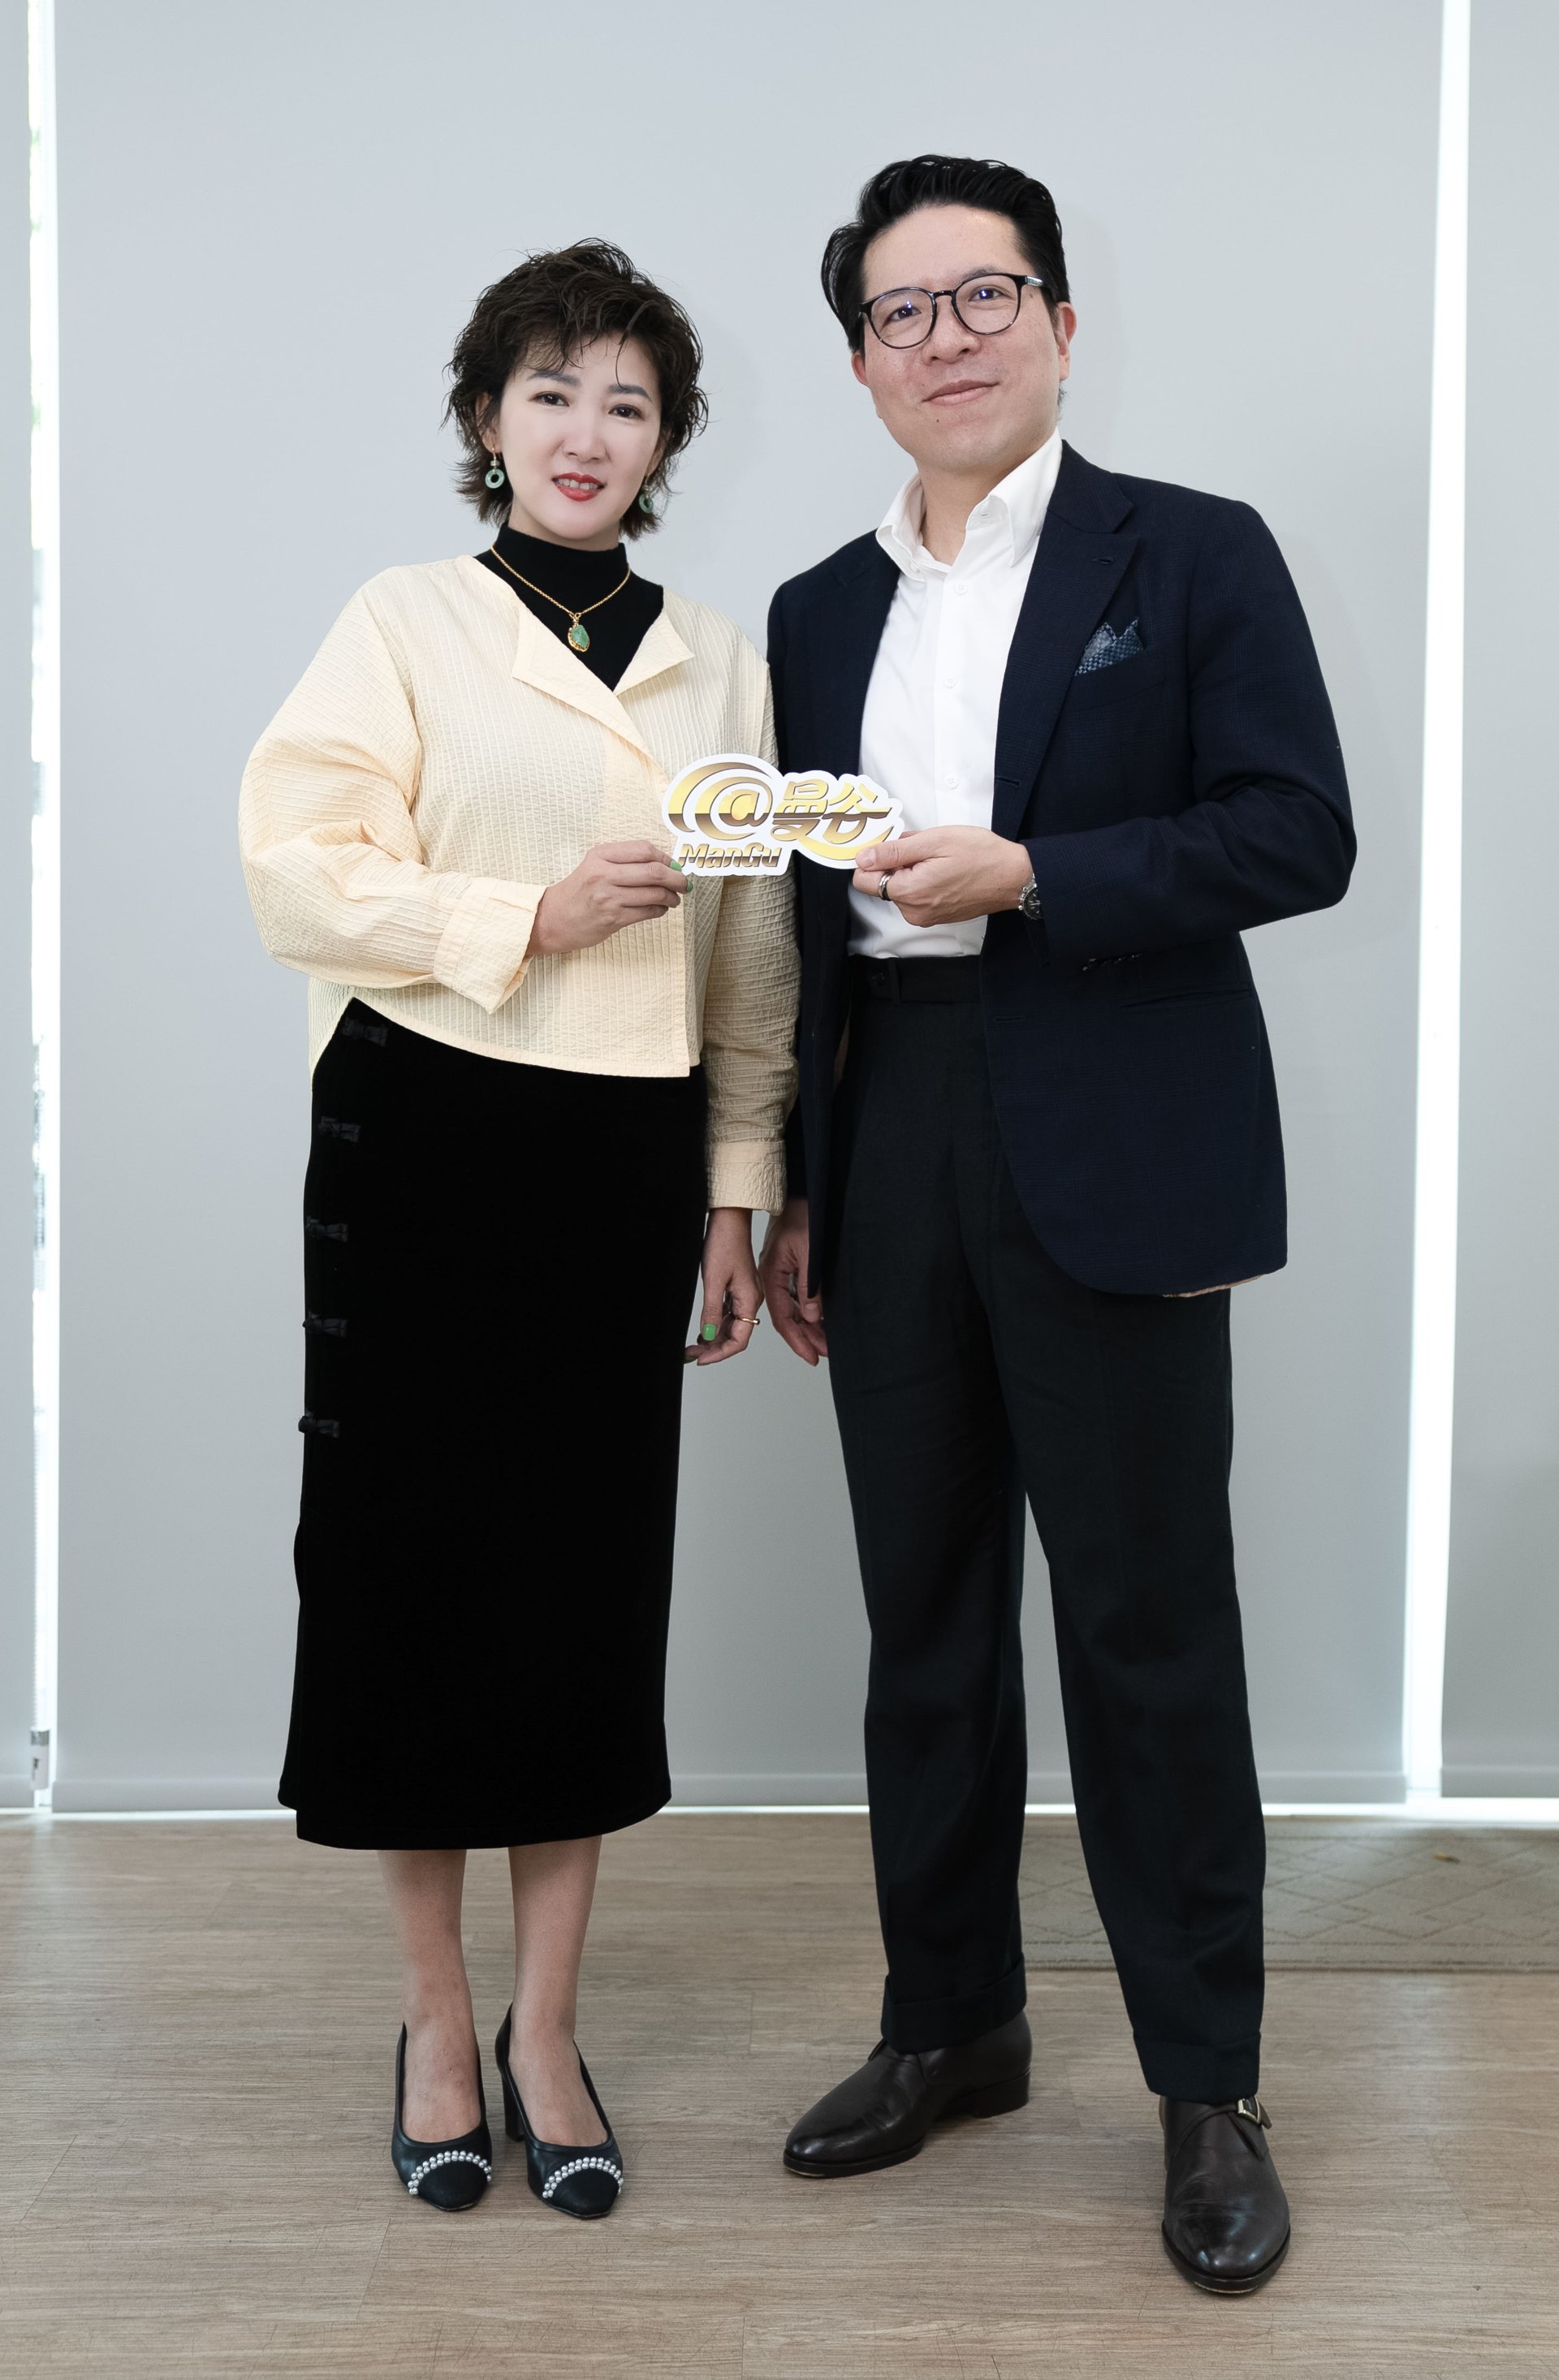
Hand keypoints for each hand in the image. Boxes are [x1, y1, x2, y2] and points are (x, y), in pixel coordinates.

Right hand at [531, 841, 684, 955]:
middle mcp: (603, 874)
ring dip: (671, 897)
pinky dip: (660, 910)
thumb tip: (668, 864)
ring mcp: (608, 897)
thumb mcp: (596, 865)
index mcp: (600, 855)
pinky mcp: (612, 918)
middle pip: (654, 871)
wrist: (554, 917)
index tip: (674, 865)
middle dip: (676, 878)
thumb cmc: (580, 891)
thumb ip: (626, 861)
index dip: (666, 858)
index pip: (644, 849)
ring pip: (654, 893)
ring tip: (673, 899)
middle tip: (684, 884)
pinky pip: (648, 912)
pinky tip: (659, 908)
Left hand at [686, 1208, 761, 1365]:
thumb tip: (710, 1337)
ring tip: (694, 1345)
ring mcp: (744, 1294)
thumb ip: (712, 1311)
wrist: (729, 1218)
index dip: (720, 1353)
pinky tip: (704, 1329)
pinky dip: (716, 1323)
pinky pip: (728, 1313)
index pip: (739, 1340)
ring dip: (714, 1338)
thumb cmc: (724, 1243)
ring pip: (731, 1326)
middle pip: (736, 1335)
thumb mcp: (713, 1280)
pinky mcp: (737, 1287)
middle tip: (692, 1354)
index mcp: (750, 1300)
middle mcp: (751, 1300)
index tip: (701, 1359)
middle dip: (714, 1348)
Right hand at [758, 1197, 825, 1365]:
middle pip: (788, 1317)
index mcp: (770, 1276)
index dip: (798, 1340)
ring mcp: (779, 1275)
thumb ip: (808, 1286)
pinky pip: (796, 1297)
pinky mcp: (788, 1269)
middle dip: (806, 1338)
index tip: (812, 1357)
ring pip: (793, 1309)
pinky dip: (809, 1311)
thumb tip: (810, 1316)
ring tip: (826, 1342)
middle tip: (825, 1353)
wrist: (799, 1193)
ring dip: (809, 1327)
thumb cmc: (802, 1216)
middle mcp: (772, 1279)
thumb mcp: (809, 1252)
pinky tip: (820, 1320)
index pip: (783, 1318)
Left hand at [851, 827, 1030, 928]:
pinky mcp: (936, 916)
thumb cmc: (980, 856)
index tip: (891, 846)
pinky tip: (944, 870)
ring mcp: (925, 916)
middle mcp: (913, 911)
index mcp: (909, 892)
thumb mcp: (933, 841)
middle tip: (924, 849)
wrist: (1013, 877)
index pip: (863, 880)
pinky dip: (923, 881)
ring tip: (939, 859)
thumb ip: (893, 852)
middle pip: (882, 884)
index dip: (873, 859)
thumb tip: (863, 858)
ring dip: (911, 871)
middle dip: (895, 864)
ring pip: (900, 889)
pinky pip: (916, 897)